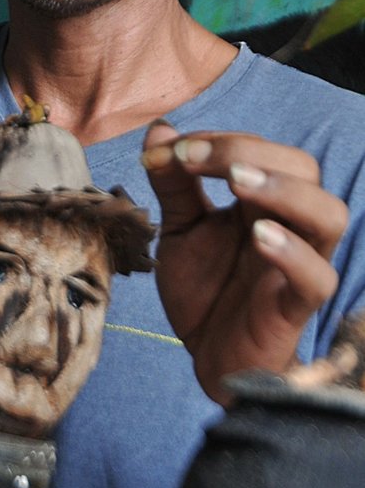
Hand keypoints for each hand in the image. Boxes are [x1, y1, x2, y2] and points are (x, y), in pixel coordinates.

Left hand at [142, 123, 347, 404]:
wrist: (209, 358)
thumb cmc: (204, 289)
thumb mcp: (180, 230)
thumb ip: (173, 185)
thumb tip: (158, 129)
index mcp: (262, 201)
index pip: (260, 149)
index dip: (216, 140)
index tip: (168, 150)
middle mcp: (288, 224)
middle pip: (302, 168)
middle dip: (247, 151)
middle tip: (195, 159)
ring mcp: (297, 265)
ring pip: (328, 214)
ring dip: (284, 190)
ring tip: (236, 181)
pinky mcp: (294, 307)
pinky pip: (317, 277)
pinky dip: (292, 253)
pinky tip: (259, 236)